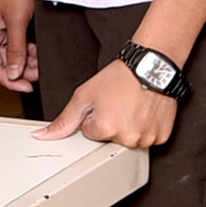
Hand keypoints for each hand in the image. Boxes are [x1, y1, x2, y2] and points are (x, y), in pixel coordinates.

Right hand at [0, 0, 37, 91]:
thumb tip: (15, 72)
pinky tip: (38, 52)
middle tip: (37, 75)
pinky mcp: (12, 24)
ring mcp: (1, 29)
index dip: (10, 80)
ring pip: (13, 55)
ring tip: (39, 63)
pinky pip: (18, 45)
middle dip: (21, 71)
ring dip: (27, 62)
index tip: (26, 88)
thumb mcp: (18, 21)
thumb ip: (16, 49)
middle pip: (4, 62)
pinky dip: (29, 51)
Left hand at [39, 59, 174, 151]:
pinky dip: (147, 127)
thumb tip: (44, 135)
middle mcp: (127, 137)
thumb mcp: (85, 95)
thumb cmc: (121, 76)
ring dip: (130, 127)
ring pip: (130, 140)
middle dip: (112, 123)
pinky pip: (149, 138)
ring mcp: (146, 138)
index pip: (90, 133)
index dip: (95, 116)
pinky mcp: (162, 136)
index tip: (104, 104)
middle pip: (110, 138)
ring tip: (133, 106)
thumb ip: (64, 119)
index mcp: (105, 129)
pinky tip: (145, 111)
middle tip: (119, 104)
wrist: (151, 66)